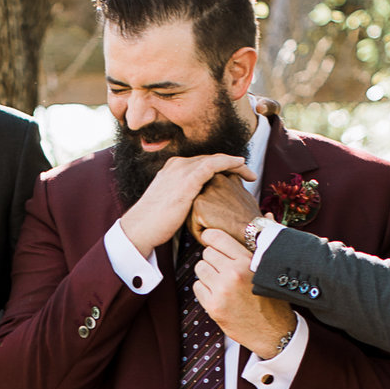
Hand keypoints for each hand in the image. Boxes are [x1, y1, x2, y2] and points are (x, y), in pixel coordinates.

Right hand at [120, 151, 246, 252]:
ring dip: (235, 164)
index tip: (232, 176)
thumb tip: (193, 203)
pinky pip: (215, 164)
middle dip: (230, 165)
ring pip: (215, 159)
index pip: (200, 163)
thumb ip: (181, 196)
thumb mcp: (168, 202)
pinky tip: (241, 164)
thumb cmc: (153, 223)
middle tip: (246, 174)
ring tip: (249, 173)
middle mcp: (177, 165)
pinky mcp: (189, 178)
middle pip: (209, 159)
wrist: (140, 229)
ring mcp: (182, 170)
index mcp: (171, 170)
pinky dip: (229, 162)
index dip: (219, 167)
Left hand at [194, 225, 296, 358]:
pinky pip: (198, 287)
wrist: (273, 330)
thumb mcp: (268, 267)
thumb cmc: (272, 295)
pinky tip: (219, 294)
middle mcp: (233, 274)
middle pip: (206, 254)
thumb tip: (264, 215)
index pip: (217, 238)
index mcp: (247, 261)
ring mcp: (221, 291)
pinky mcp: (212, 306)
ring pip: (200, 269)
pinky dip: (205, 290)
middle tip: (222, 267)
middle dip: (212, 259)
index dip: (211, 237)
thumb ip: (261, 243)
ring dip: (207, 274)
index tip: (210, 239)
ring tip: (221, 281)